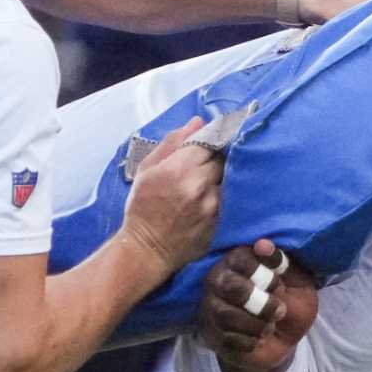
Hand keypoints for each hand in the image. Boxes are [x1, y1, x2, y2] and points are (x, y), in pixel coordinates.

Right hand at [118, 116, 221, 283]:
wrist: (147, 249)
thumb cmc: (143, 206)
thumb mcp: (147, 169)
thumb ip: (172, 143)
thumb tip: (198, 122)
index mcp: (179, 167)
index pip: (210, 141)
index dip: (211, 140)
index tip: (211, 141)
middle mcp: (200, 184)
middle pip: (222, 159)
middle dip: (215, 159)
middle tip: (204, 166)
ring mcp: (213, 205)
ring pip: (227, 179)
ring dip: (219, 179)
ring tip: (205, 185)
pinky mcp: (220, 221)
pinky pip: (229, 199)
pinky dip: (221, 196)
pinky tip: (209, 200)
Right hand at [197, 240, 318, 371]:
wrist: (284, 343)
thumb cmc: (290, 304)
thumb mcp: (298, 283)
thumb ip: (283, 264)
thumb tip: (264, 245)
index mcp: (238, 261)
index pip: (240, 258)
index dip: (264, 275)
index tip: (279, 286)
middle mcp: (218, 281)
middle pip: (229, 286)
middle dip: (260, 302)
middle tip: (279, 310)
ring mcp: (211, 308)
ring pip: (226, 315)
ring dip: (258, 324)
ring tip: (270, 326)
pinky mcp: (211, 335)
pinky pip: (226, 339)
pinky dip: (250, 342)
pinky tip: (258, 339)